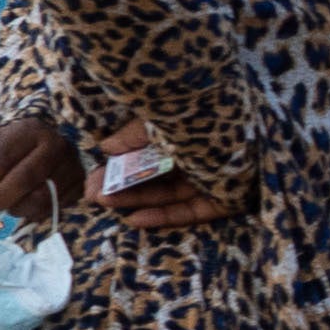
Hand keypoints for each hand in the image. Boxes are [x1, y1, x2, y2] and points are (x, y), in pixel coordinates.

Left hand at [0, 119, 83, 225]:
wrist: (49, 140)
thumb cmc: (10, 145)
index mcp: (28, 130)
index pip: (0, 160)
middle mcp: (55, 145)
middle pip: (23, 179)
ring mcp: (71, 166)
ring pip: (40, 198)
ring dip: (12, 209)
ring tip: (0, 205)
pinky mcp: (79, 185)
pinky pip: (51, 208)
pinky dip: (30, 213)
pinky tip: (20, 205)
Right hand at [81, 127, 232, 230]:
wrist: (237, 116)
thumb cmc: (199, 109)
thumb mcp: (158, 119)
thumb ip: (133, 135)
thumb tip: (105, 146)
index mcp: (191, 128)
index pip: (152, 152)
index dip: (122, 167)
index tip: (93, 177)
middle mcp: (205, 151)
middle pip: (160, 175)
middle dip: (123, 186)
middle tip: (92, 195)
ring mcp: (219, 173)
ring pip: (173, 192)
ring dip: (137, 200)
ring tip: (103, 202)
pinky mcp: (231, 196)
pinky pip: (195, 210)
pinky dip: (166, 216)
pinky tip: (134, 219)